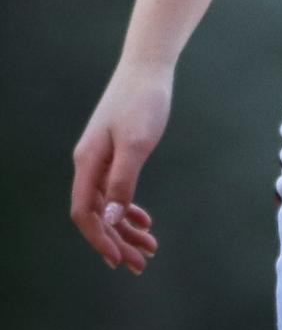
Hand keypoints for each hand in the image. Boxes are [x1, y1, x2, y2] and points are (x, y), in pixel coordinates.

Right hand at [71, 64, 172, 272]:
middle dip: (116, 241)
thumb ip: (122, 182)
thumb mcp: (137, 143)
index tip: (119, 260)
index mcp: (88, 162)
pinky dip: (128, 208)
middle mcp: (89, 163)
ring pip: (108, 204)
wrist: (148, 66)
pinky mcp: (115, 151)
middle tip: (142, 264)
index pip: (83, 213)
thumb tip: (107, 220)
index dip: (98, 239)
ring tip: (150, 248)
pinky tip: (144, 220)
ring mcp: (101, 157)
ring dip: (125, 228)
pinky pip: (116, 189)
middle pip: (95, 214)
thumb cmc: (143, 101)